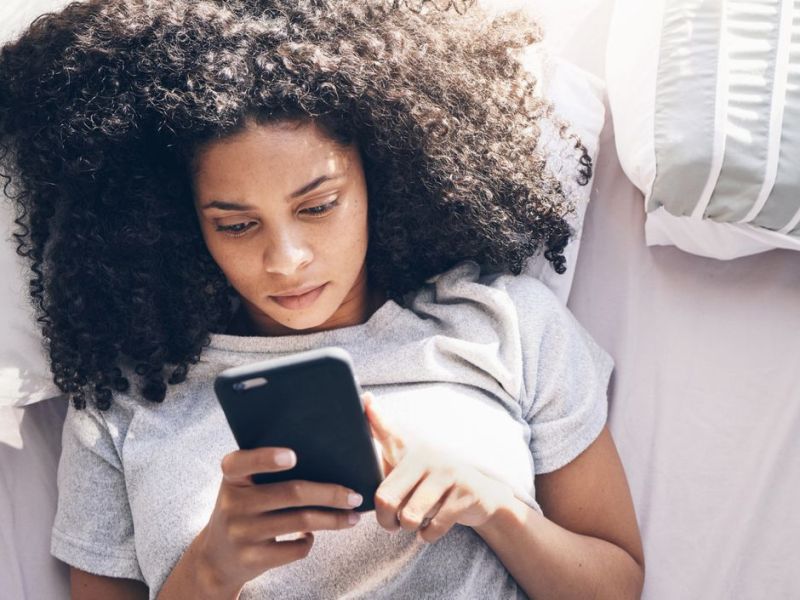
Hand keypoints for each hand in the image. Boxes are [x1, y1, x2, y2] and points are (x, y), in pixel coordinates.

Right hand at [194, 447, 363, 594]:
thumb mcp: (242, 486)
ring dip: (333, 519)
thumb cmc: (244, 509)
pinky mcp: (252, 559)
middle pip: (292, 493)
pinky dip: (310, 542)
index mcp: (231, 477)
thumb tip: (326, 459)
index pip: (242, 462)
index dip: (266, 458)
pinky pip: (294, 549)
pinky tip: (314, 536)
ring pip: (300, 521)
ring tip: (353, 516)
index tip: (293, 456)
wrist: (216, 557)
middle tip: (354, 496)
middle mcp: (233, 504)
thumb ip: (266, 471)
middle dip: (330, 494)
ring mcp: (242, 533)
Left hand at [363, 394, 514, 543]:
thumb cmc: (436, 484)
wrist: (484, 497)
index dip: (374, 416)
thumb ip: (386, 451)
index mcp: (410, 449)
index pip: (387, 432)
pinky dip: (428, 535)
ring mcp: (448, 473)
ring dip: (409, 527)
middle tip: (391, 524)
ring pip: (410, 515)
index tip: (365, 398)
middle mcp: (427, 456)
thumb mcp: (411, 466)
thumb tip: (366, 408)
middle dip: (385, 520)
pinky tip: (430, 529)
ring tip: (413, 523)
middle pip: (386, 497)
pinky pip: (434, 526)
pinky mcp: (465, 493)